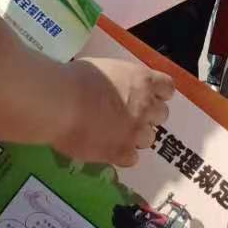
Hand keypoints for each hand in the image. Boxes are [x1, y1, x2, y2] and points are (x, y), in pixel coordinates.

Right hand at [55, 57, 175, 166]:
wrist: (60, 102)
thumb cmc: (75, 79)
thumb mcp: (104, 69)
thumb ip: (118, 81)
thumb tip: (114, 88)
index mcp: (143, 80)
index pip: (167, 88)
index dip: (159, 94)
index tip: (149, 97)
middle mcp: (146, 105)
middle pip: (161, 115)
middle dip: (148, 116)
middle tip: (128, 117)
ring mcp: (135, 130)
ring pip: (149, 138)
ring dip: (135, 137)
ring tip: (114, 135)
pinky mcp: (121, 151)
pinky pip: (131, 159)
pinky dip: (121, 156)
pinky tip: (106, 149)